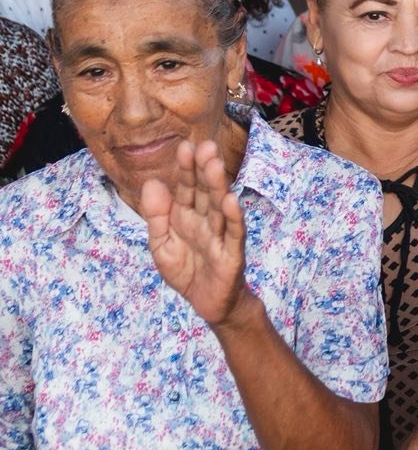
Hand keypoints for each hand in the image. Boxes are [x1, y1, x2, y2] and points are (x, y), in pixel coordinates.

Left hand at [138, 140, 251, 328]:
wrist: (207, 303)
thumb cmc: (186, 271)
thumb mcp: (161, 244)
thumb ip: (156, 216)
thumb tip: (153, 182)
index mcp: (186, 216)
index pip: (187, 188)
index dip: (186, 169)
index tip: (185, 146)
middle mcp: (205, 220)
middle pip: (205, 192)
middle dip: (204, 169)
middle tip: (206, 146)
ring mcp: (220, 235)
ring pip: (220, 207)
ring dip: (218, 186)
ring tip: (215, 165)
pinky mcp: (232, 253)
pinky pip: (233, 233)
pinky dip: (233, 217)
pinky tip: (232, 201)